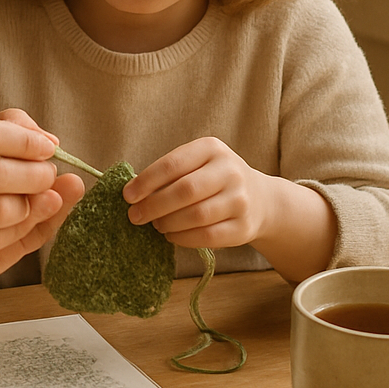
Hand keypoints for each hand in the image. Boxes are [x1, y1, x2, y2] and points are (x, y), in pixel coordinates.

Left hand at [122, 137, 270, 249]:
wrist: (261, 199)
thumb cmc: (214, 179)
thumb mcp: (197, 163)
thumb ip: (170, 173)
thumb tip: (133, 193)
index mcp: (212, 149)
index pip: (173, 164)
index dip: (146, 181)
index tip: (127, 195)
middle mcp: (230, 171)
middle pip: (184, 191)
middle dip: (154, 205)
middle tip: (135, 216)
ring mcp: (240, 200)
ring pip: (196, 216)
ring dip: (168, 223)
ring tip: (156, 224)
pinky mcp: (244, 227)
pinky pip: (207, 237)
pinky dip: (183, 238)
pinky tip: (171, 235)